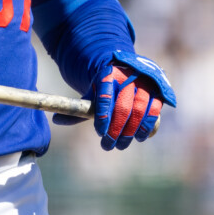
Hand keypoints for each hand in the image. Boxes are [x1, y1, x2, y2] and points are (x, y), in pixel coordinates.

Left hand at [53, 50, 175, 150]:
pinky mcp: (157, 90)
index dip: (103, 115)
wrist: (125, 69)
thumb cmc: (104, 87)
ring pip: (139, 109)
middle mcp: (127, 76)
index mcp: (107, 74)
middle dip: (115, 129)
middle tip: (108, 145)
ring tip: (121, 145)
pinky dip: (147, 126)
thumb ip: (78, 108)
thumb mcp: (90, 93)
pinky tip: (140, 137)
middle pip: (123, 106)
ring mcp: (144, 82)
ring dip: (131, 131)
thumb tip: (56, 120)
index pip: (104, 95)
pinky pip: (154, 110)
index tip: (100, 133)